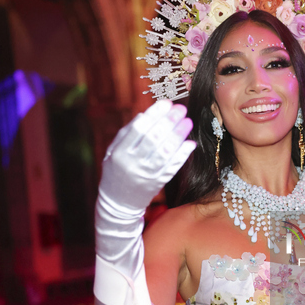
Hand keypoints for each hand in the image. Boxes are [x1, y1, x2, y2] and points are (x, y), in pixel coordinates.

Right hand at [99, 100, 194, 215]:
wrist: (119, 202)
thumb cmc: (116, 170)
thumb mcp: (114, 150)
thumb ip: (128, 132)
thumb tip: (145, 114)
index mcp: (120, 152)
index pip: (139, 129)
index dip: (154, 114)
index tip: (166, 103)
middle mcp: (133, 163)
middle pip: (154, 138)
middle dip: (169, 121)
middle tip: (181, 109)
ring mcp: (147, 175)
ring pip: (166, 152)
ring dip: (179, 135)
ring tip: (188, 122)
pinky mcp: (158, 183)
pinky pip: (173, 167)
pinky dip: (183, 154)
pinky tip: (190, 143)